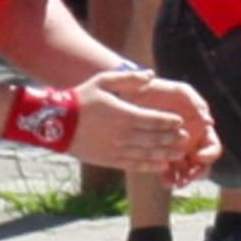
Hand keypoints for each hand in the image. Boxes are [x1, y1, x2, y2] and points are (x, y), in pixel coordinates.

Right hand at [78, 71, 219, 183]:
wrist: (55, 122)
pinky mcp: (108, 160)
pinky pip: (133, 165)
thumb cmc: (80, 99)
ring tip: (178, 154)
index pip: (154, 119)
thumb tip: (151, 74)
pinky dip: (149, 166)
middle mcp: (122, 133)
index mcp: (123, 114)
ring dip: (165, 154)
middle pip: (154, 138)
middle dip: (172, 139)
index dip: (169, 122)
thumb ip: (129, 79)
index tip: (180, 122)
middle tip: (185, 138)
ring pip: (147, 153)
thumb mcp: (103, 81)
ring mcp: (116, 148)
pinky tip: (160, 165)